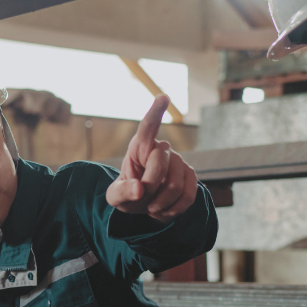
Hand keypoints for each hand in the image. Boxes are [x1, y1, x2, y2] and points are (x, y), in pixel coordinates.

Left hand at [106, 95, 197, 222]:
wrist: (145, 205)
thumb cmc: (128, 194)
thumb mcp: (115, 197)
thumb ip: (123, 192)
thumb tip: (139, 188)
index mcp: (139, 146)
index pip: (148, 128)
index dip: (155, 113)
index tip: (163, 97)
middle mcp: (162, 149)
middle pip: (159, 166)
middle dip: (148, 188)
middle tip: (140, 198)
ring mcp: (179, 161)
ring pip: (174, 186)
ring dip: (159, 204)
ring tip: (151, 205)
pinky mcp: (191, 176)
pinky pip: (188, 196)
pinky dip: (173, 210)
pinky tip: (163, 210)